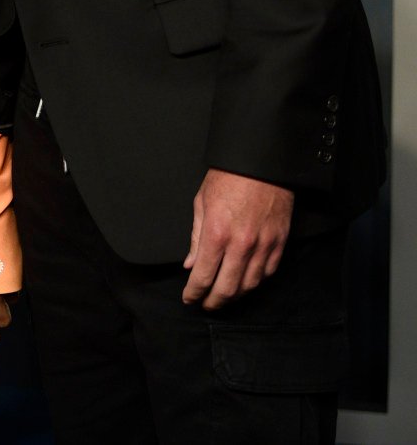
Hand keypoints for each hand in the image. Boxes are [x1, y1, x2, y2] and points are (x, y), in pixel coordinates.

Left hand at [182, 168, 292, 309]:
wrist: (261, 164)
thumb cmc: (227, 179)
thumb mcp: (201, 204)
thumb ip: (196, 239)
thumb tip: (191, 265)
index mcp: (217, 233)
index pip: (204, 276)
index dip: (194, 292)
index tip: (189, 299)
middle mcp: (242, 244)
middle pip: (228, 288)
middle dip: (214, 302)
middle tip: (206, 305)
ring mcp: (264, 245)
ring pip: (250, 284)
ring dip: (235, 295)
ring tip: (224, 297)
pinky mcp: (280, 242)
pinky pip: (269, 272)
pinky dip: (256, 282)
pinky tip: (245, 282)